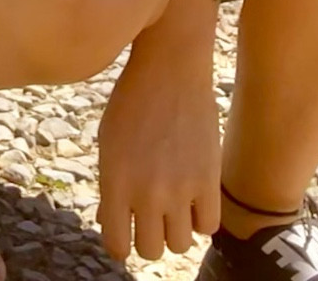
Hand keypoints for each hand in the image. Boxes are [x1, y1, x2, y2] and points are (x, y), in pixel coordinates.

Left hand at [96, 35, 220, 262]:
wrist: (170, 65)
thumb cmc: (133, 100)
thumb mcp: (108, 140)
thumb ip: (110, 186)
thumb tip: (111, 223)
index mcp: (114, 181)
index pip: (116, 244)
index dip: (119, 241)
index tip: (124, 230)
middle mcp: (146, 191)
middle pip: (149, 250)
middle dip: (147, 236)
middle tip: (149, 215)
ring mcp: (180, 188)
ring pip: (180, 246)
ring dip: (175, 230)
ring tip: (172, 206)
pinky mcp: (209, 180)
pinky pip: (209, 227)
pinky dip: (201, 218)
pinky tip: (194, 197)